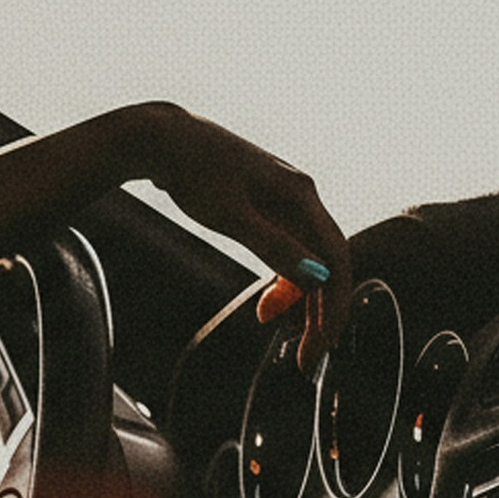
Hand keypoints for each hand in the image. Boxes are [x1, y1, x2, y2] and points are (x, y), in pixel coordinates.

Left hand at [121, 103, 350, 368]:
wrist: (162, 139)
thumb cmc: (194, 173)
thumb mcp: (231, 216)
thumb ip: (273, 246)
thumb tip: (316, 278)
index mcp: (302, 196)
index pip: (337, 260)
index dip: (333, 307)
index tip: (320, 347)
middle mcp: (301, 197)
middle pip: (327, 263)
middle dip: (319, 313)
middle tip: (306, 358)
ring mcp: (284, 200)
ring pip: (307, 259)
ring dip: (300, 300)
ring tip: (284, 336)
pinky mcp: (264, 206)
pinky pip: (288, 251)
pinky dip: (283, 281)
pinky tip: (270, 309)